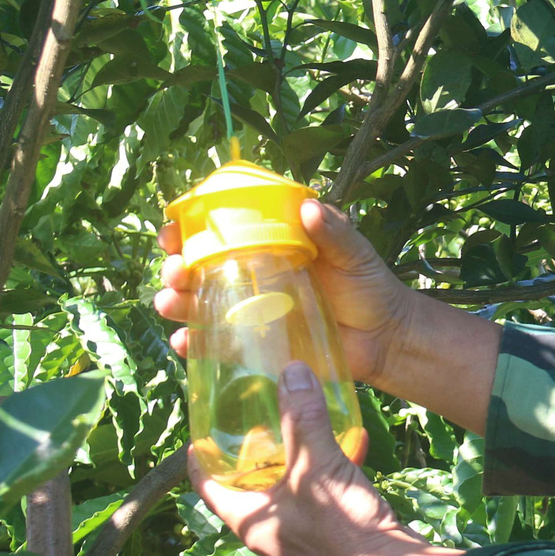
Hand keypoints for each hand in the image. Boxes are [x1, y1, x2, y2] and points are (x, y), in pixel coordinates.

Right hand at [154, 199, 411, 385]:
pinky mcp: (256, 347)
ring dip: (176, 302)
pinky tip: (183, 343)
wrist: (385, 339)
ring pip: (199, 305)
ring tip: (168, 304)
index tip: (174, 230)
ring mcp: (251, 312)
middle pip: (199, 268)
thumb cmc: (369, 287)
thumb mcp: (355, 254)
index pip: (222, 231)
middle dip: (176, 268)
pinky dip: (195, 345)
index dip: (191, 228)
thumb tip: (310, 208)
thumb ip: (335, 233)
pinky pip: (217, 346)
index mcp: (270, 245)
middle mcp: (253, 276)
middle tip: (175, 272)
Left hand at [192, 361, 457, 555]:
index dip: (200, 457)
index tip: (200, 429)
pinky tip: (352, 441)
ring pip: (287, 488)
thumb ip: (303, 418)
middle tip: (255, 415)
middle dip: (253, 451)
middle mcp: (269, 531)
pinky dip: (330, 469)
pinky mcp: (332, 535)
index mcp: (250, 520)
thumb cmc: (341, 527)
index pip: (207, 486)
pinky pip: (321, 495)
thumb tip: (290, 370)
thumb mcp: (317, 465)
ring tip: (299, 422)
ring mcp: (302, 536)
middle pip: (248, 485)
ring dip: (294, 457)